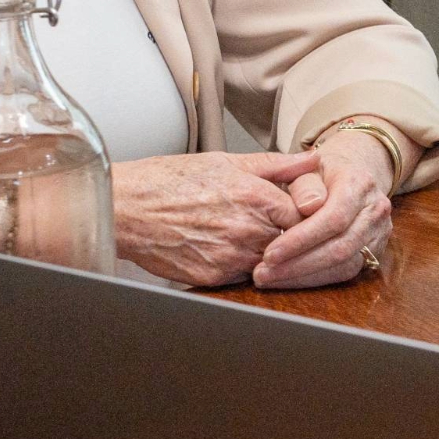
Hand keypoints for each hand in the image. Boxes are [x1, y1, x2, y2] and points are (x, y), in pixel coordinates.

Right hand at [113, 151, 316, 286]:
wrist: (124, 208)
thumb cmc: (170, 180)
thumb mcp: (225, 162)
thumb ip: (276, 165)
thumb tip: (313, 159)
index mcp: (255, 196)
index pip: (305, 215)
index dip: (301, 215)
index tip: (291, 213)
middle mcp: (247, 228)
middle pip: (289, 240)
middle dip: (283, 235)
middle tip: (262, 226)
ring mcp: (230, 255)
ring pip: (268, 261)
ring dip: (262, 254)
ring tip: (238, 237)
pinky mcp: (213, 277)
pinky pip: (242, 278)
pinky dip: (239, 268)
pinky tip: (222, 251)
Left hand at [254, 126, 399, 289]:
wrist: (351, 176)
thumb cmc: (321, 172)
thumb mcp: (306, 168)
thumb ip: (304, 184)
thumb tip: (307, 206)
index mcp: (359, 184)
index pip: (333, 219)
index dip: (301, 240)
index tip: (269, 254)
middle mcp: (376, 210)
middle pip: (341, 247)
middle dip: (298, 265)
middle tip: (263, 273)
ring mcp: (379, 232)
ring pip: (345, 266)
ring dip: (304, 277)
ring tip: (271, 278)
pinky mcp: (375, 251)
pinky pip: (346, 272)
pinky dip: (315, 279)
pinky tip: (289, 279)